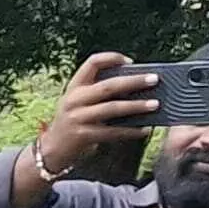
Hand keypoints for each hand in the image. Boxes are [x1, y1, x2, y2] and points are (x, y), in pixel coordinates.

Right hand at [31, 52, 160, 176]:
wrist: (53, 149)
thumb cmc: (75, 121)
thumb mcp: (79, 102)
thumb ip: (99, 91)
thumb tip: (136, 83)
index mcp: (74, 87)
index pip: (92, 63)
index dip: (111, 58)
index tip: (130, 62)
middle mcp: (74, 100)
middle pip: (108, 86)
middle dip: (133, 82)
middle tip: (154, 79)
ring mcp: (78, 118)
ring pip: (112, 108)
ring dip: (136, 106)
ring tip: (155, 104)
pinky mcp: (83, 135)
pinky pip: (112, 132)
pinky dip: (130, 131)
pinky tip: (144, 130)